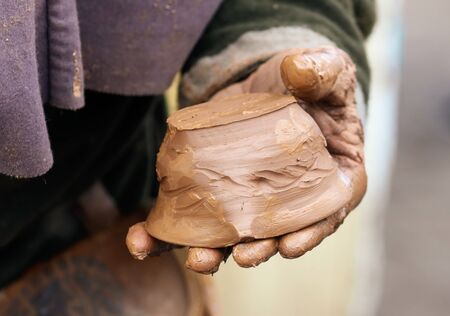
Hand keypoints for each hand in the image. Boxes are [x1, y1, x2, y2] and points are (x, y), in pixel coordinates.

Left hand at [126, 46, 366, 272]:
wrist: (267, 85)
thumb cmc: (307, 84)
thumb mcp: (325, 71)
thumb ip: (322, 71)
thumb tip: (298, 70)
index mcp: (328, 180)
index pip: (326, 213)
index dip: (311, 232)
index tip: (289, 246)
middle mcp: (290, 199)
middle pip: (277, 233)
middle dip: (258, 249)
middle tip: (241, 256)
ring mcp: (250, 200)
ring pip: (234, 235)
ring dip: (214, 251)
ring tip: (195, 258)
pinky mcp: (216, 190)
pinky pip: (193, 217)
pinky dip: (168, 234)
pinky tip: (144, 239)